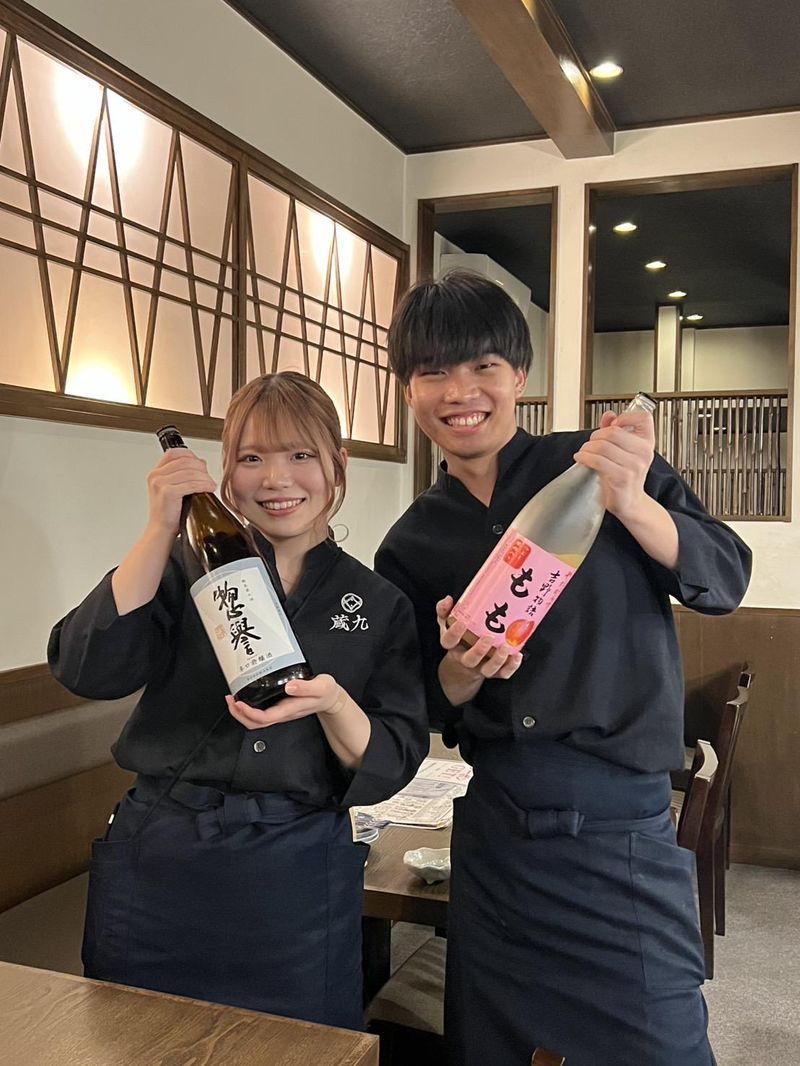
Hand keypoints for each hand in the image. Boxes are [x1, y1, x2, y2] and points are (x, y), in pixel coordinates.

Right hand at [146, 448, 216, 534]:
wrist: (161, 530)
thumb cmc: (168, 513)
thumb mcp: (172, 488)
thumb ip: (183, 474)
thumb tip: (201, 462)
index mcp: (156, 472)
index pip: (176, 453)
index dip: (192, 456)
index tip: (201, 466)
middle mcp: (156, 476)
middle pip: (186, 461)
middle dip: (202, 469)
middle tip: (209, 478)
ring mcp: (161, 483)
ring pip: (191, 473)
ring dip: (205, 478)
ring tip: (211, 485)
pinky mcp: (168, 492)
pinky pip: (192, 484)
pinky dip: (203, 485)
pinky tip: (209, 489)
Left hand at [226, 674, 347, 728]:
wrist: (330, 699)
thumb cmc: (325, 693)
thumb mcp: (321, 686)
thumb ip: (306, 687)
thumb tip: (289, 687)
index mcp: (289, 709)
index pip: (265, 717)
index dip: (249, 712)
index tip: (239, 702)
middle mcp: (282, 714)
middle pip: (255, 723)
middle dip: (239, 714)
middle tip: (229, 699)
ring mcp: (280, 713)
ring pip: (255, 721)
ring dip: (241, 712)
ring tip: (232, 699)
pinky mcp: (279, 709)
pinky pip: (259, 714)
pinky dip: (247, 708)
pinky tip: (245, 697)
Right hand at [436, 596, 522, 681]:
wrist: (463, 663)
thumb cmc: (459, 637)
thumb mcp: (448, 623)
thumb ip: (445, 611)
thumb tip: (448, 599)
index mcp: (453, 646)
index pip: (449, 641)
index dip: (454, 633)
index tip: (462, 622)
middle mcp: (465, 658)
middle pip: (470, 659)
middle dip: (479, 650)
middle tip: (489, 636)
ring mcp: (480, 667)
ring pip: (488, 669)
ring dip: (497, 660)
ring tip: (506, 647)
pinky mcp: (494, 672)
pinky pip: (503, 673)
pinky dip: (511, 666)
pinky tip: (517, 655)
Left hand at [573, 409, 654, 520]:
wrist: (629, 502)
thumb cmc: (625, 476)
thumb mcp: (623, 450)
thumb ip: (615, 430)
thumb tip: (609, 414)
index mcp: (647, 442)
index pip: (643, 417)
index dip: (626, 417)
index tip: (614, 424)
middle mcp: (644, 452)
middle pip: (613, 431)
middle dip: (595, 435)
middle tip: (590, 442)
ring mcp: (635, 465)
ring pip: (603, 445)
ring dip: (587, 447)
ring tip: (584, 452)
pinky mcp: (622, 477)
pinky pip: (598, 460)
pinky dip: (585, 457)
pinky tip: (582, 459)